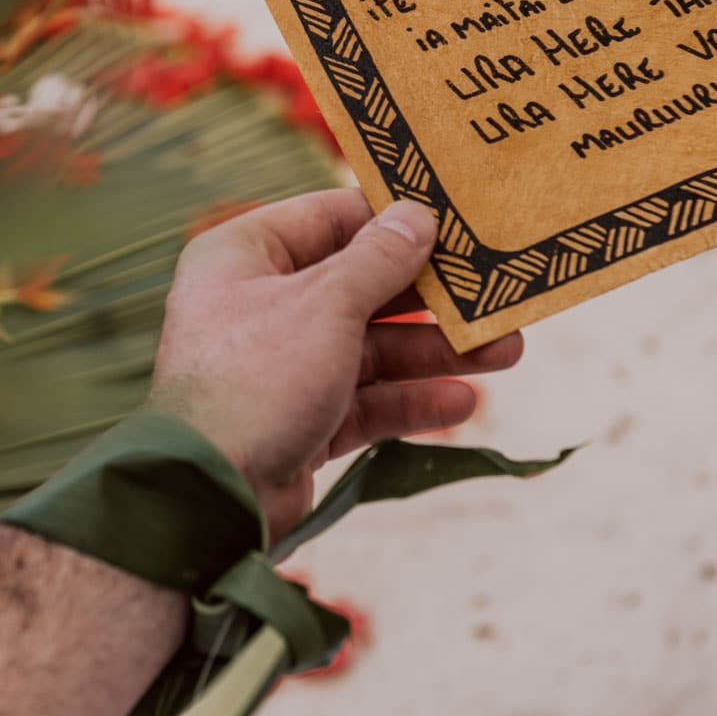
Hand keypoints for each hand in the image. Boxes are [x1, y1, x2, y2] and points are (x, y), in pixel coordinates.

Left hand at [149, 189, 522, 539]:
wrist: (209, 500)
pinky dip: (409, 399)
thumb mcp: (325, 304)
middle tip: (496, 295)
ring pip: (370, 346)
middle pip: (359, 286)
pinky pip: (364, 399)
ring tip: (507, 351)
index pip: (329, 218)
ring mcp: (280, 365)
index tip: (455, 219)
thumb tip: (416, 215)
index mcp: (244, 255)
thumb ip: (377, 260)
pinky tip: (462, 401)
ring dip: (435, 350)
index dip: (392, 219)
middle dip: (430, 297)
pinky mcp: (299, 420)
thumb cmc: (256, 380)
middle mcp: (259, 304)